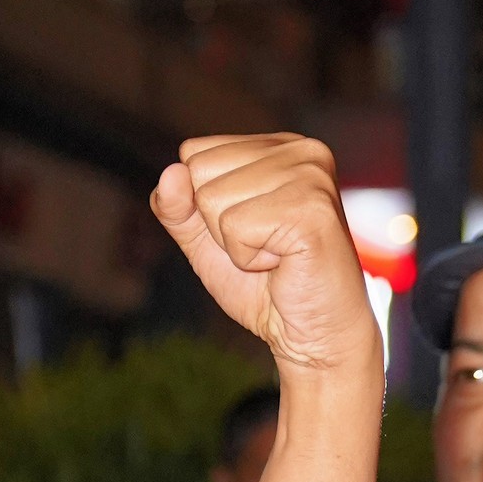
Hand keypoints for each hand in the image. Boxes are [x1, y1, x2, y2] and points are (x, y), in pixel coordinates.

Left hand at [150, 134, 374, 382]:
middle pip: (199, 173)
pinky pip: (236, 228)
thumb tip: (170, 172)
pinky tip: (284, 263)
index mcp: (278, 147)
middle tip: (263, 247)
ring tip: (276, 255)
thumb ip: (178, 207)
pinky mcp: (312, 208)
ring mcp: (310, 175)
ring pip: (212, 200)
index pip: (193, 154)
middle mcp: (301, 150)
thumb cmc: (264, 286)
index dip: (203, 206)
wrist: (312, 334)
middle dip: (216, 225)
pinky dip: (249, 258)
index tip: (249, 229)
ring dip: (235, 244)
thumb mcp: (205, 240)